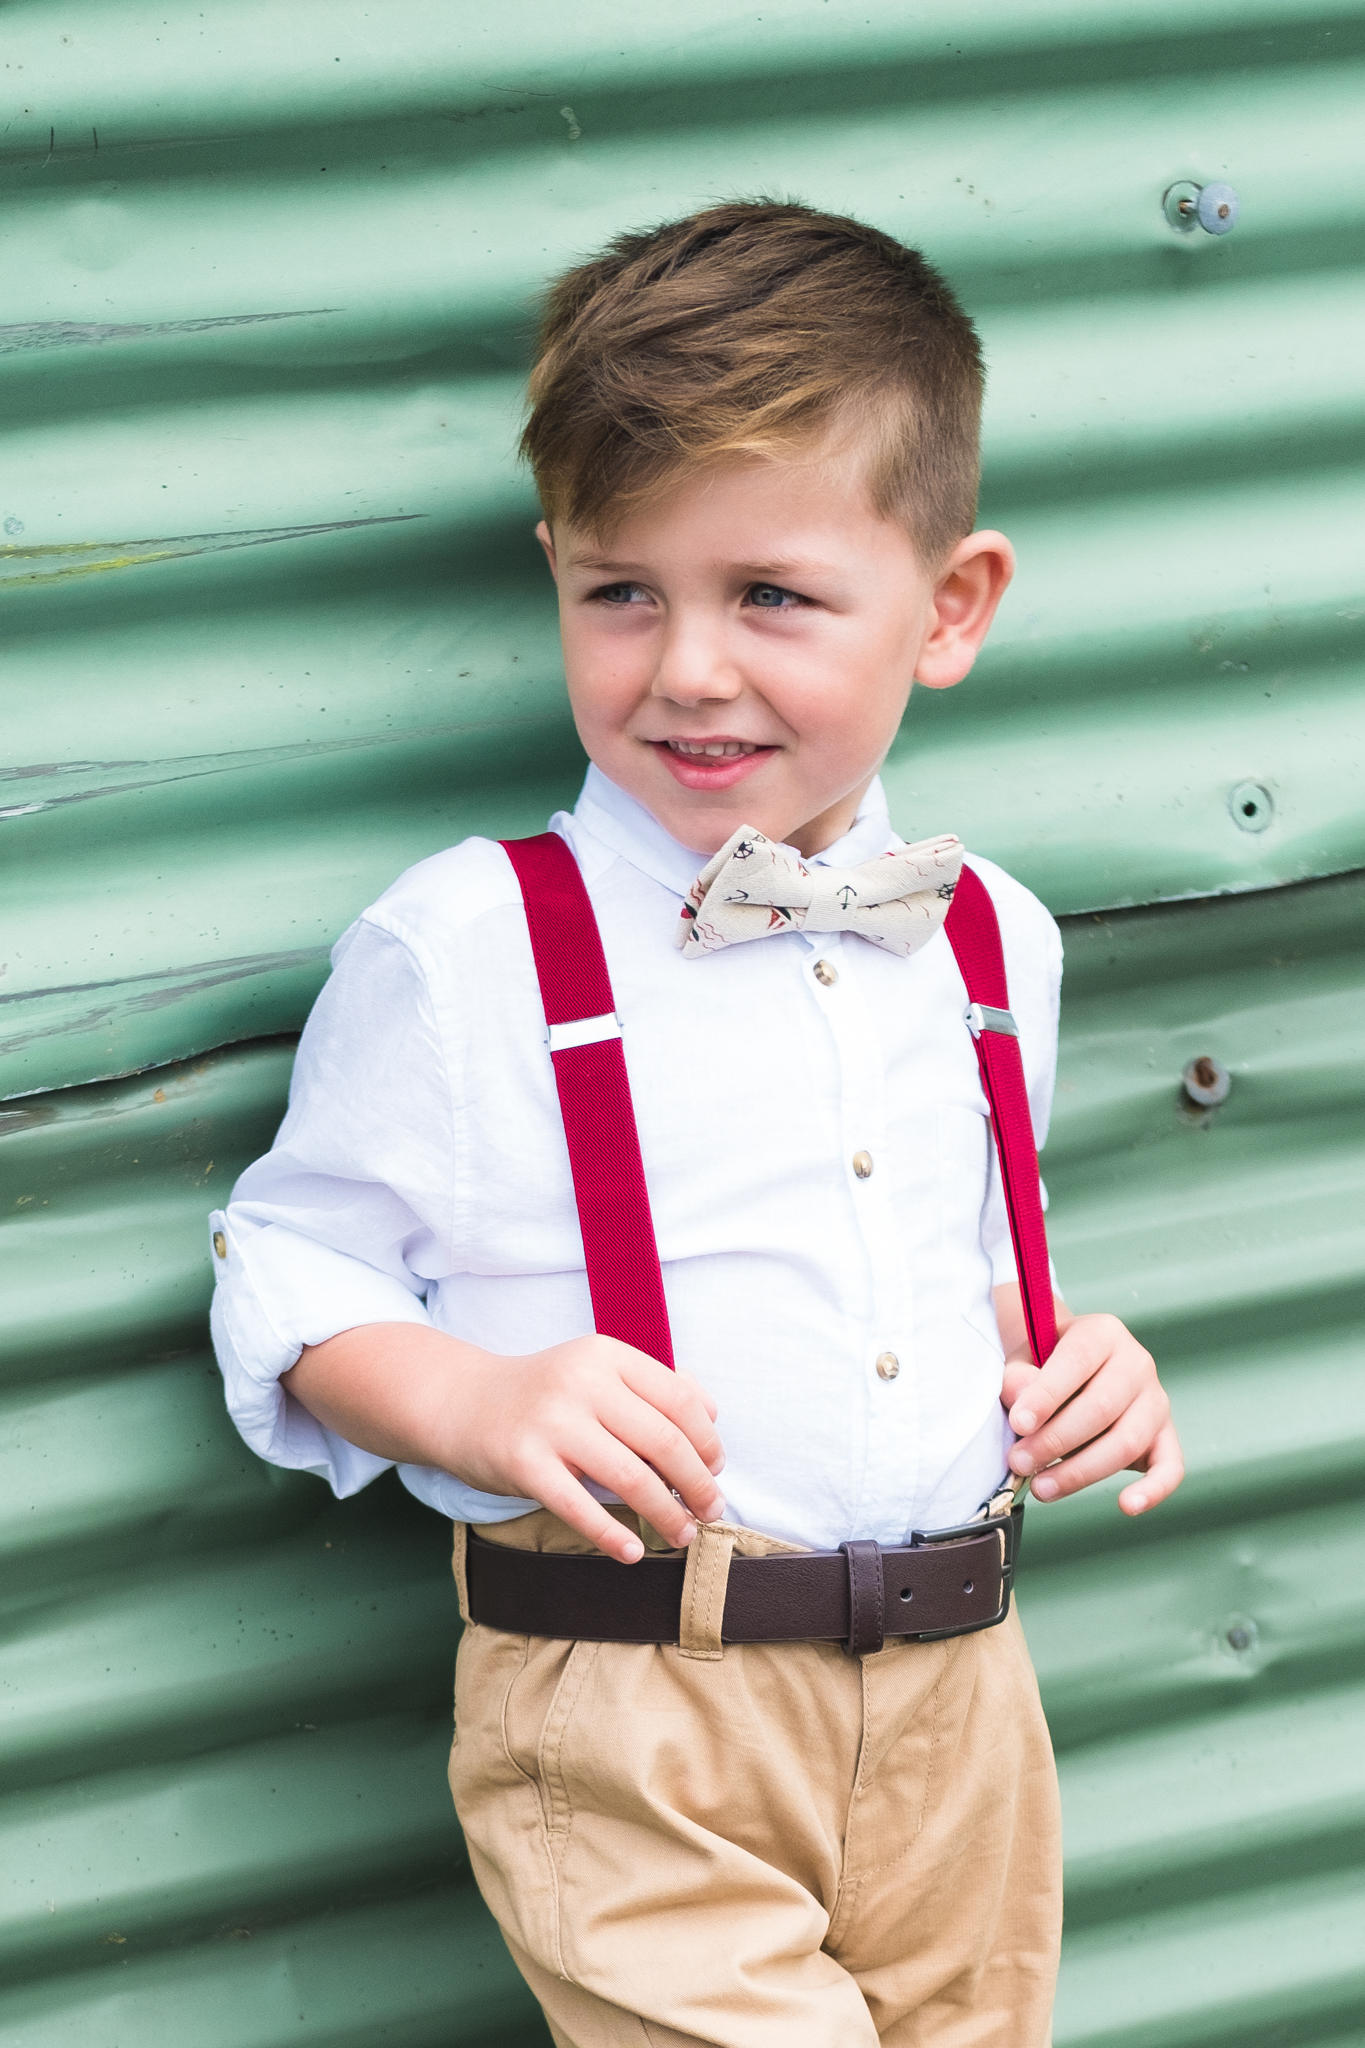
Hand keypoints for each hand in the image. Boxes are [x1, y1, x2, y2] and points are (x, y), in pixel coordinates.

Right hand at [451, 1335, 726, 1562]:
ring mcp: (550, 1422)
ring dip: (665, 1514)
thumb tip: (711, 1414)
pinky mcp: (523, 1462)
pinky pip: (579, 1506)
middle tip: (711, 1511)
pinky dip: (613, 1535)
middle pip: (663, 1440)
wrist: (464, 1403)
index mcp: (606, 1355)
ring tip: (682, 1534)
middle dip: (696, 1484)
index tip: (716, 1469)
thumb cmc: (545, 1394)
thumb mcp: (596, 1372)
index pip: (679, 1399)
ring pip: (629, 1477)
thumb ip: (652, 1385)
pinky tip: (633, 1551)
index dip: (707, 1440)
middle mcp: (580, 1381)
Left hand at [1000, 1312, 1182, 1514]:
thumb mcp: (1023, 1359)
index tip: (1019, 1424)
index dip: (1047, 1395)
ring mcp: (1156, 1400)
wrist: (1072, 1369)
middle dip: (1055, 1441)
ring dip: (1081, 1472)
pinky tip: (1127, 1506)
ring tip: (1042, 1487)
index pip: (1077, 1361)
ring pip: (1126, 1442)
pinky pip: (1170, 1466)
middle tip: (1020, 1462)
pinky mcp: (1166, 1435)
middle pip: (1101, 1407)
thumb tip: (1024, 1409)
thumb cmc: (1044, 1365)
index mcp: (1101, 1333)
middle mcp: (1137, 1362)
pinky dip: (1153, 1490)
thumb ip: (1019, 1379)